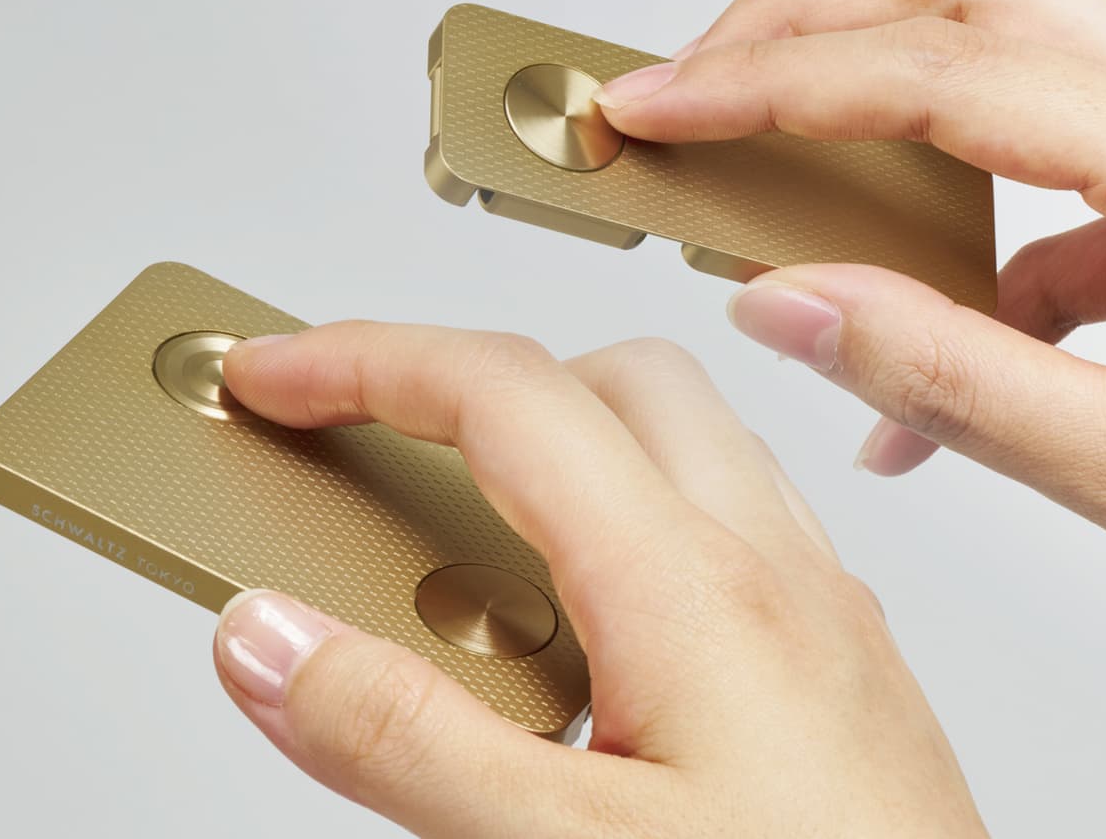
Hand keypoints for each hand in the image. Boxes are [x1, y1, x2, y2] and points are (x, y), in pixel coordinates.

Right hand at [213, 325, 985, 837]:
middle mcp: (768, 567)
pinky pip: (729, 516)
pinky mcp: (837, 656)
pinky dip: (633, 510)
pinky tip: (592, 616)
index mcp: (690, 588)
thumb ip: (399, 743)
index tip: (276, 374)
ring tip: (466, 523)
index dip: (365, 362)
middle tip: (366, 430)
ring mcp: (816, 605)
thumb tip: (269, 638)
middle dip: (466, 378)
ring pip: (679, 434)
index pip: (503, 394)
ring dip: (560, 434)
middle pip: (602, 376)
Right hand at [593, 0, 1105, 639]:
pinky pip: (1053, 163)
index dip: (775, 82)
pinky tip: (912, 332)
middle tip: (698, 71)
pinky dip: (959, 228)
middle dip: (814, 14)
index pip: (947, 75)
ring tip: (775, 155)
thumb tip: (787, 303)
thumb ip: (943, 377)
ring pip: (1015, 42)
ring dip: (879, 89)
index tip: (663, 101)